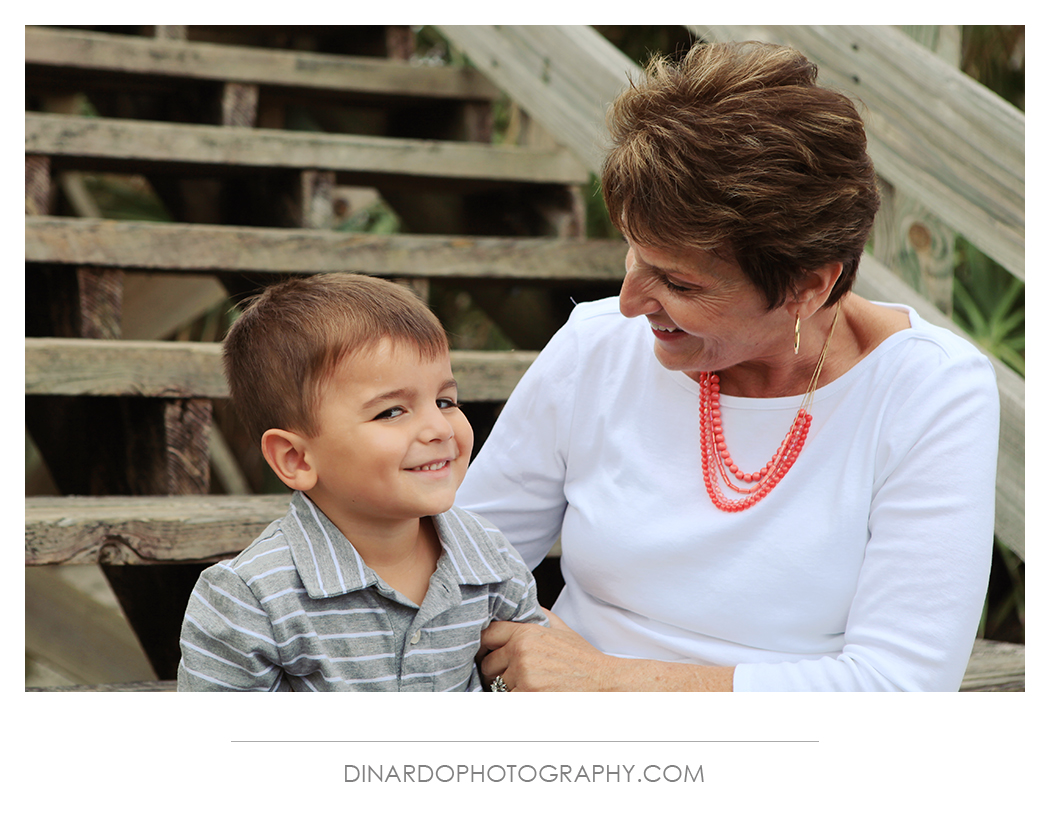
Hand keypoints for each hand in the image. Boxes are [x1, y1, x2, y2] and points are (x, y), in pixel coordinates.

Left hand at [479, 608, 616, 690]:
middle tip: (511, 677)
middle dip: (495, 673)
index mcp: (526, 633)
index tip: (489, 653)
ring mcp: (524, 676)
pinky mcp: (528, 697)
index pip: (487, 635)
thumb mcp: (560, 628)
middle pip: (487, 665)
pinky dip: (515, 701)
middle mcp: (521, 653)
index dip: (486, 646)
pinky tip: (530, 697)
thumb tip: (521, 607)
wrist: (604, 683)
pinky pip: (506, 700)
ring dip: (506, 690)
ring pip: (496, 686)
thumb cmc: (582, 659)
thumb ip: (537, 616)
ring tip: (525, 688)